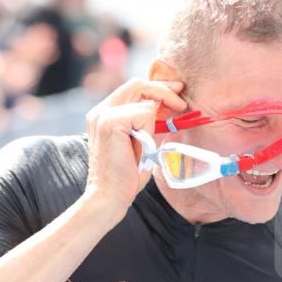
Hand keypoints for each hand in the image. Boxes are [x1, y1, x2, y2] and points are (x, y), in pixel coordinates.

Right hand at [84, 76, 186, 220]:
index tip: (176, 92)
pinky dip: (148, 132)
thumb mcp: (140, 142)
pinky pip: (144, 114)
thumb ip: (147, 123)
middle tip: (181, 101)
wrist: (109, 197)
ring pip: (144, 101)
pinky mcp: (110, 122)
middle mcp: (100, 110)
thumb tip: (167, 106)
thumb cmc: (125, 176)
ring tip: (145, 146)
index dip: (156, 88)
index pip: (133, 88)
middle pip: (138, 84)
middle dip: (164, 90)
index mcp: (104, 114)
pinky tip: (139, 149)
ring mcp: (103, 114)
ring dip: (153, 123)